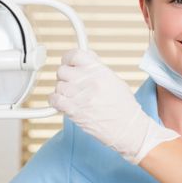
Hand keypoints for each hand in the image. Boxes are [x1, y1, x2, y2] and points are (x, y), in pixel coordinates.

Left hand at [49, 49, 178, 163]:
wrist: (127, 127)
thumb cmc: (123, 105)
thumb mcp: (113, 79)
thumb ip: (96, 69)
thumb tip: (82, 61)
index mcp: (98, 70)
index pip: (75, 55)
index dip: (69, 58)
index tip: (69, 63)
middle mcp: (87, 80)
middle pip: (62, 70)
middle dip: (65, 76)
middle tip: (71, 82)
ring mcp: (78, 95)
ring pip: (58, 85)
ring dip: (62, 90)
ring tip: (72, 95)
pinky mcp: (73, 110)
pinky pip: (54, 100)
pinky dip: (56, 101)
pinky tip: (63, 103)